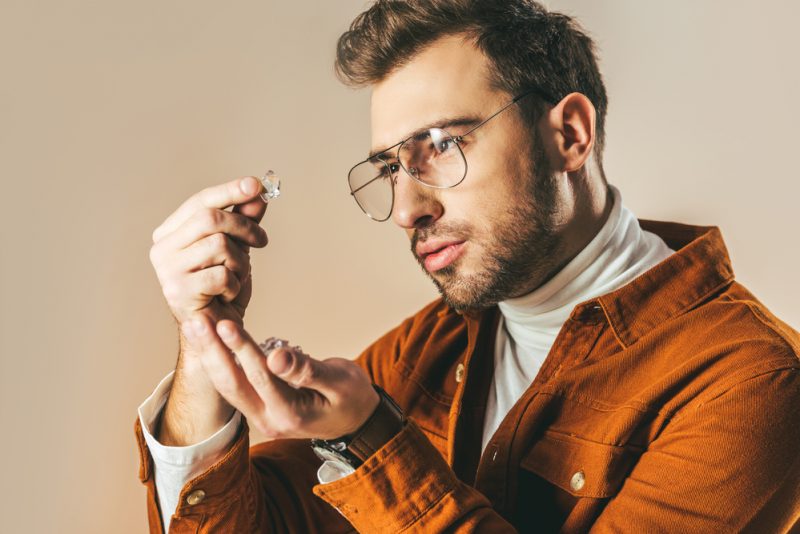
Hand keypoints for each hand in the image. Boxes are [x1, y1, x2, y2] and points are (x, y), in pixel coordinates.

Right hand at [149, 176, 268, 339]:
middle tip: (263, 240)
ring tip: (238, 275)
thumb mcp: (237, 248)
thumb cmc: (223, 288)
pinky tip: (228, 293)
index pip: (200, 201)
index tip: (257, 185)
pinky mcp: (178, 292)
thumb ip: (244, 220)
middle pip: (210, 218)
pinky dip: (235, 283)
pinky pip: (221, 274)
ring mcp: (167, 270)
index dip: (230, 191)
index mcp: (170, 233)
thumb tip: (258, 192)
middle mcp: (162, 248)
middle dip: (244, 226)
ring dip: (241, 261)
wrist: (216, 331)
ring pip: (219, 244)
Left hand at [182, 314, 379, 439]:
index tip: (225, 324)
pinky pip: (235, 385)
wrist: (356, 422)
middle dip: (212, 351)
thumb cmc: (353, 398)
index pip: (260, 377)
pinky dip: (221, 361)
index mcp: (292, 414)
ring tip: (196, 326)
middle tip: (195, 321)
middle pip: (233, 384)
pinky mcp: (258, 409)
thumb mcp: (340, 381)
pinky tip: (210, 340)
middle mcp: (270, 420)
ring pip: (228, 386)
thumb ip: (307, 370)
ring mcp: (261, 418)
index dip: (242, 349)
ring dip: (211, 355)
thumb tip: (277, 356)